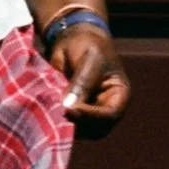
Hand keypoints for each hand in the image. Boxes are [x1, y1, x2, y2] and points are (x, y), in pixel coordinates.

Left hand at [46, 21, 129, 135]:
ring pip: (81, 129)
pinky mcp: (72, 110)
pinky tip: (50, 108)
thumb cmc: (88, 45)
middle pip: (96, 128)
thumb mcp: (90, 60)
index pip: (110, 114)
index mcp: (118, 94)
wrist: (71, 38)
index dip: (92, 116)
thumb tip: (70, 107)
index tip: (72, 110)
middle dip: (80, 123)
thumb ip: (82, 83)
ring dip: (68, 123)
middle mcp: (105, 106)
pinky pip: (67, 122)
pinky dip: (59, 119)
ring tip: (54, 109)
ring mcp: (88, 110)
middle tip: (62, 111)